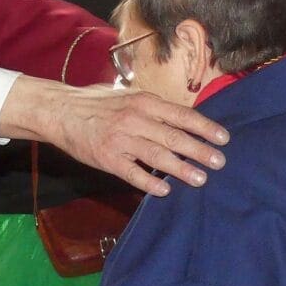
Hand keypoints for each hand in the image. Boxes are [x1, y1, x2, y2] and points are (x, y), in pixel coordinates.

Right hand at [0, 77, 228, 195]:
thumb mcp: (129, 96)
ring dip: (181, 168)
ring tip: (200, 179)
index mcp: (144, 102)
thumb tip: (184, 118)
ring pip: (157, 156)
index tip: (223, 138)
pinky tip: (165, 190)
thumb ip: (154, 107)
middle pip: (174, 137)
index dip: (204, 127)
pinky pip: (132, 173)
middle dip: (199, 150)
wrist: (61, 110)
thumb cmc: (98, 103)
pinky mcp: (107, 159)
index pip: (181, 115)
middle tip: (219, 162)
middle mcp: (135, 119)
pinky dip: (149, 182)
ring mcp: (121, 140)